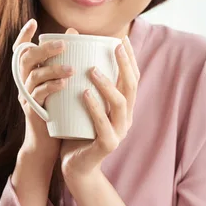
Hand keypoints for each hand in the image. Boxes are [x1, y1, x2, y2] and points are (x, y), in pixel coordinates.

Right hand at [13, 19, 74, 164]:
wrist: (48, 143)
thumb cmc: (58, 111)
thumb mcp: (59, 85)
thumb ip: (64, 63)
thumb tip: (77, 35)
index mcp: (30, 73)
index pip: (21, 50)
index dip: (23, 36)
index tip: (33, 22)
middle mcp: (24, 82)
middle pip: (25, 58)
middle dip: (44, 49)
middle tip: (64, 44)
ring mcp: (26, 96)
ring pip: (33, 76)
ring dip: (52, 69)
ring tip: (72, 68)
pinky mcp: (32, 110)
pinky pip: (38, 95)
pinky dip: (51, 87)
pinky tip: (64, 85)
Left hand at [60, 35, 139, 179]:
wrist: (74, 167)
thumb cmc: (76, 133)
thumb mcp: (80, 106)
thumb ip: (83, 85)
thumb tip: (75, 54)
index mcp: (122, 108)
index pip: (132, 78)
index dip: (130, 59)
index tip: (121, 38)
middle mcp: (125, 118)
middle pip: (131, 86)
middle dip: (125, 64)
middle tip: (113, 46)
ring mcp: (119, 132)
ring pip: (120, 104)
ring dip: (107, 84)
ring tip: (92, 69)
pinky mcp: (108, 145)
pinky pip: (103, 124)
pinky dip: (94, 108)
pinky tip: (85, 94)